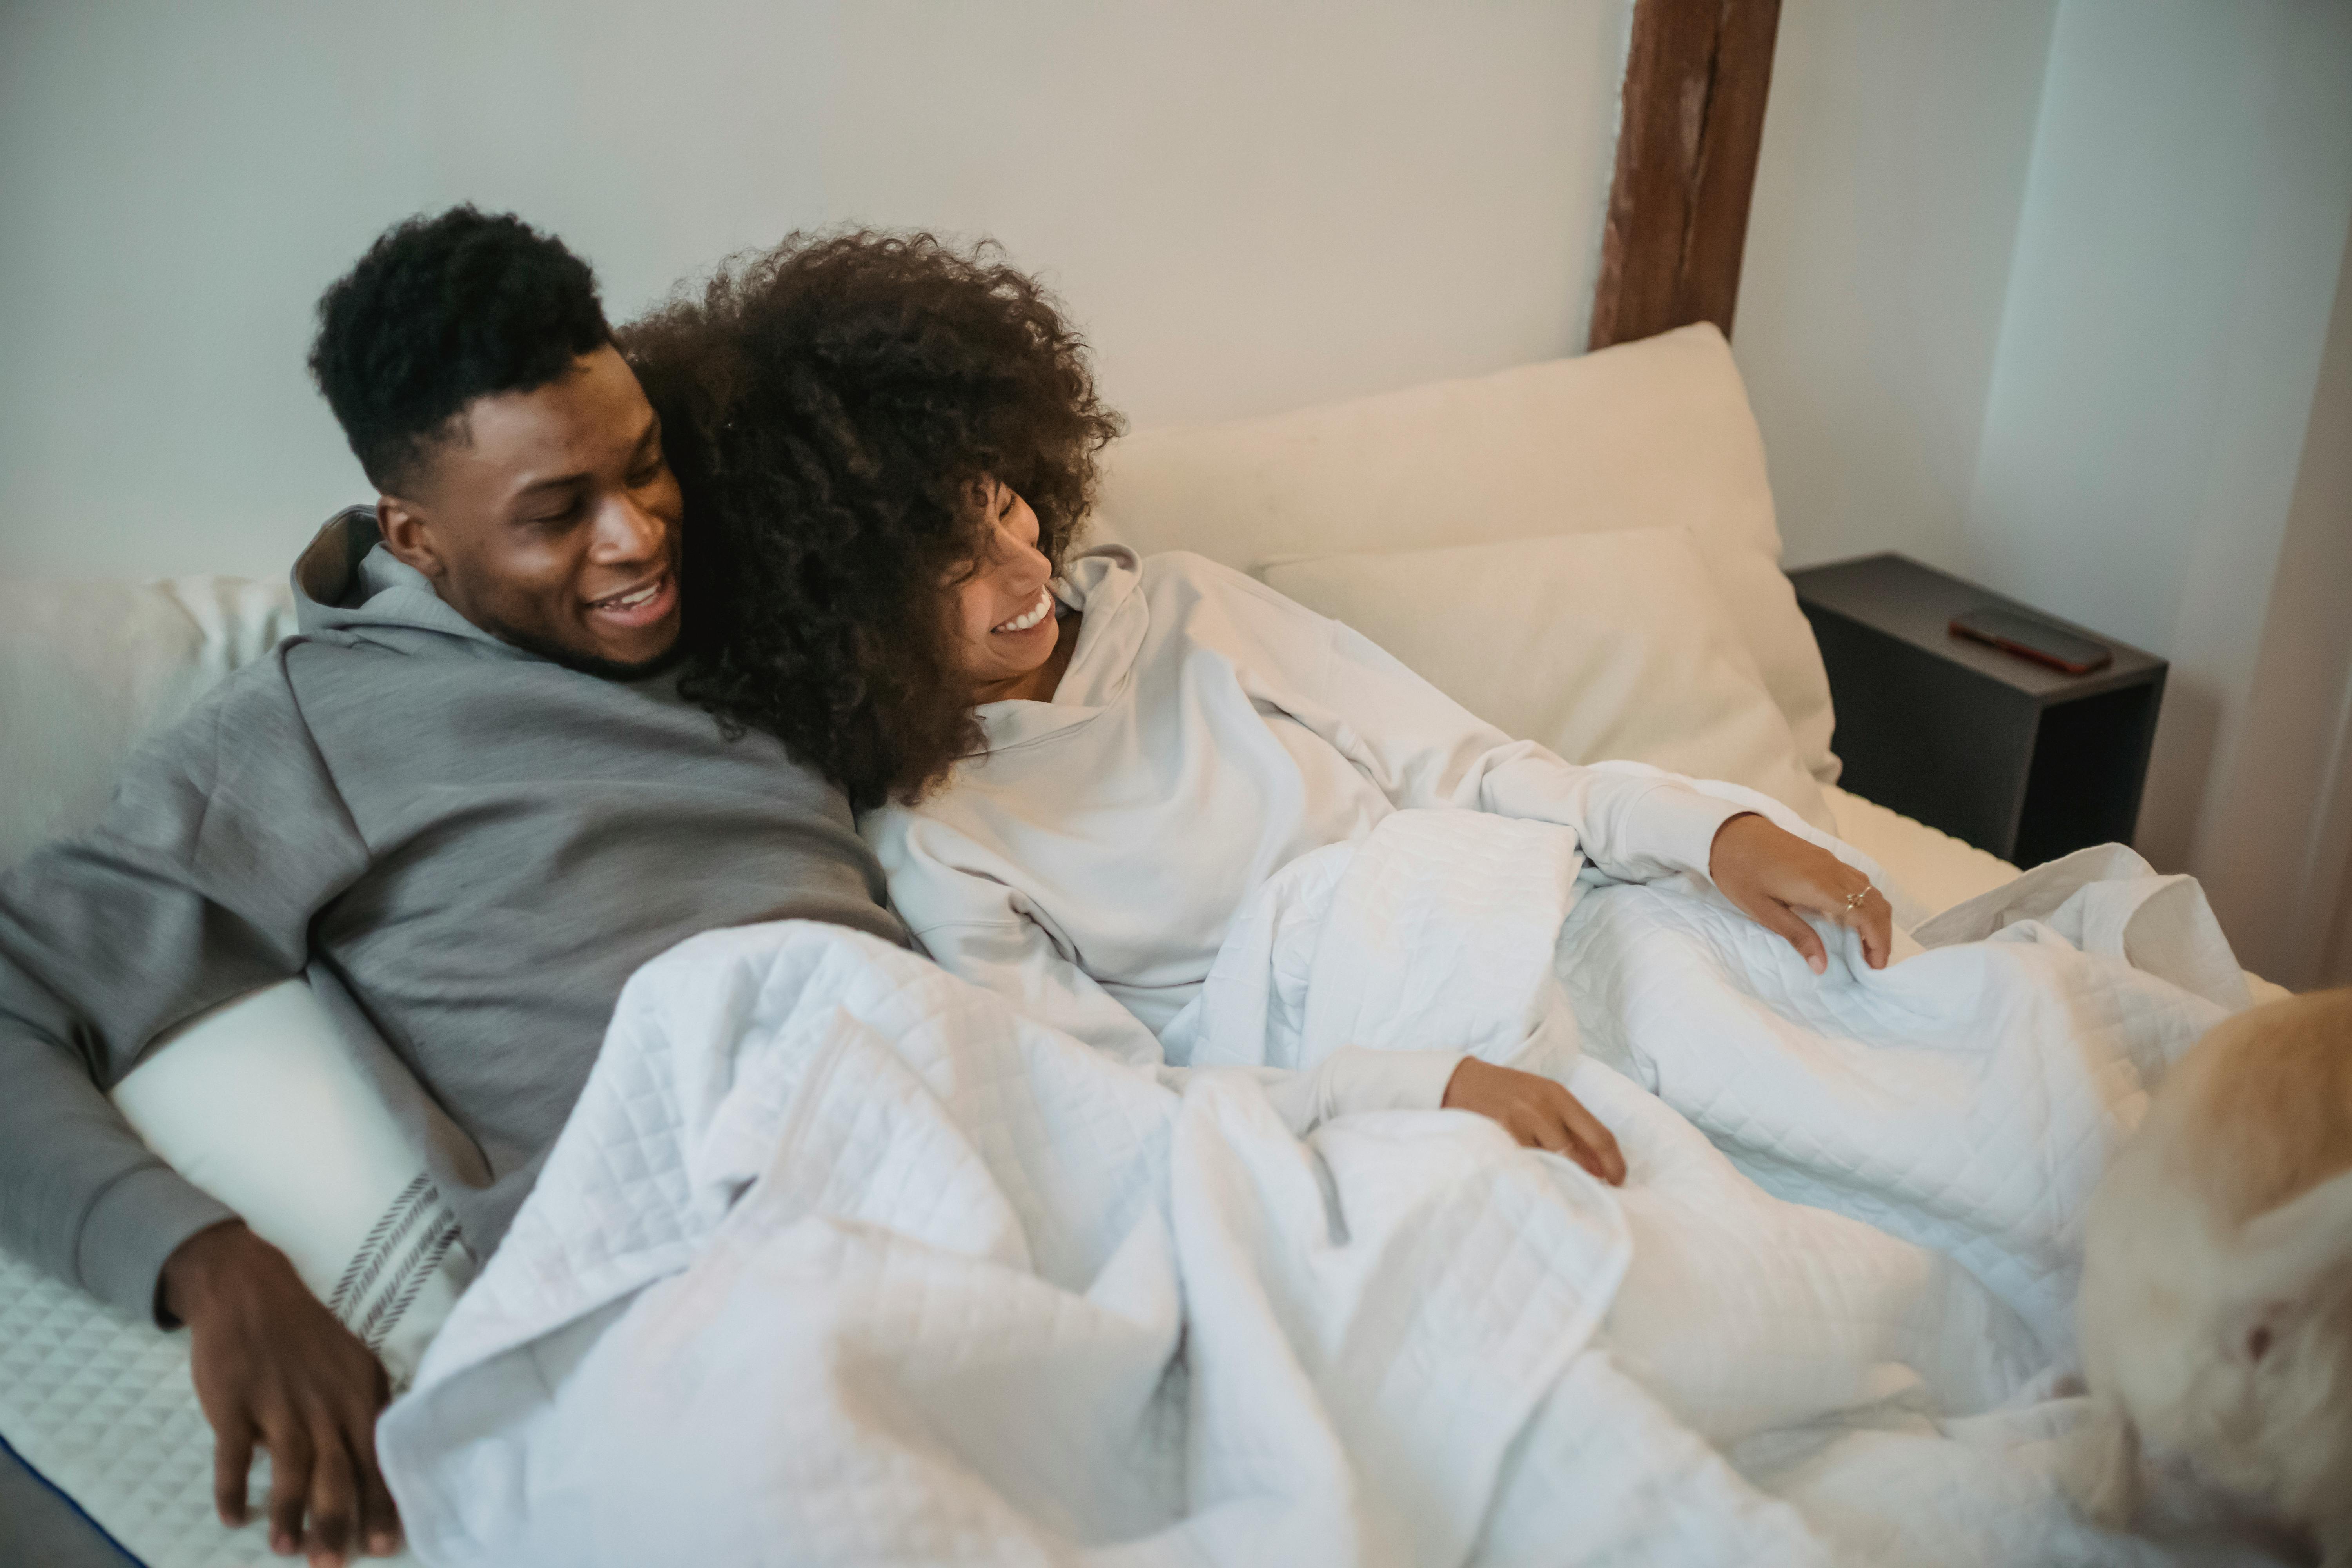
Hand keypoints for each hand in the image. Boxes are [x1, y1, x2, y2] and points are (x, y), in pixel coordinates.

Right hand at [161, 1222, 401, 1565]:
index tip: (387, 1544)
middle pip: (337, 1473)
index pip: (377, 1457)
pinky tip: (233, 1517)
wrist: (249, 1283)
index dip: (381, 1503)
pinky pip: (235, 1455)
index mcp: (359, 1392)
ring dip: (288, 1515)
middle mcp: (325, 1402)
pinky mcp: (235, 1402)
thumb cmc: (308, 1327)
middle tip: (334, 1565)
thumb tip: (384, 1456)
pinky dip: (233, 1489)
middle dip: (338, 1522)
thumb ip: (366, 1406)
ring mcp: (279, 1403)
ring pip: (290, 1471)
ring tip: (288, 1550)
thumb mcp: (354, 1358)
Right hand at [1442, 1058, 1625, 1184]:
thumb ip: (1570, 1128)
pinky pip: (1523, 1165)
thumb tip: (1599, 1167)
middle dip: (1584, 1177)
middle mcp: (1542, 1106)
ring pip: (1549, 1163)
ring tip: (1555, 1187)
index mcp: (1559, 1096)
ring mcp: (1518, 1120)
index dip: (1614, 1163)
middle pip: (1576, 1154)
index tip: (1619, 1182)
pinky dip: (1531, 1176)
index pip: (1599, 1135)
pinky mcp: (1497, 1134)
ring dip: (1556, 1179)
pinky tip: (1529, 1179)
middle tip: (1589, 1193)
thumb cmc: (1507, 1093)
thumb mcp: (1542, 1099)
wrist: (1459, 1081)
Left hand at [1708, 812, 1891, 973]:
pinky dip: (1865, 902)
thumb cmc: (1739, 872)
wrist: (1727, 832)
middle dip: (1882, 935)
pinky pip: (1858, 880)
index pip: (1866, 916)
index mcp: (1820, 887)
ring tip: (1865, 945)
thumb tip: (1822, 966)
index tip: (1875, 967)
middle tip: (1873, 962)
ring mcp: (1830, 861)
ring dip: (1875, 919)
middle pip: (1876, 904)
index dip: (1877, 943)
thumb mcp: (1762, 910)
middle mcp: (1833, 871)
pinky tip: (1851, 919)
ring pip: (1870, 890)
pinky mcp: (1824, 857)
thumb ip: (1797, 936)